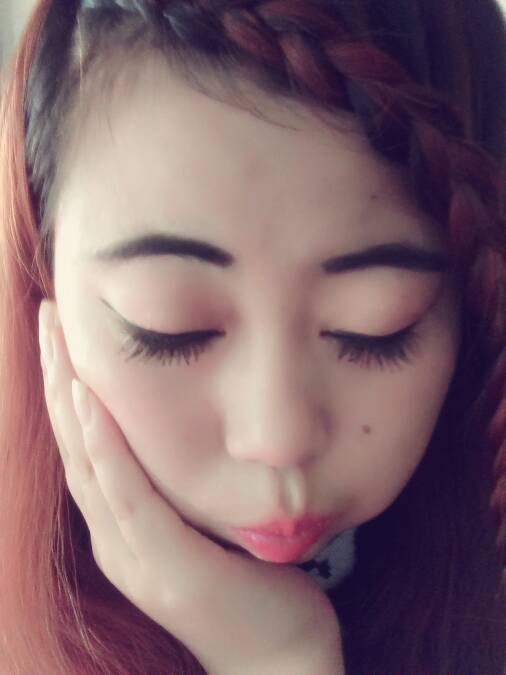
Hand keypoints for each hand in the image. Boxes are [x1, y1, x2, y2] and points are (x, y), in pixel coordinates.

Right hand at [39, 300, 344, 674]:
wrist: (279, 659)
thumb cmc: (251, 583)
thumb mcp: (206, 522)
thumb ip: (180, 485)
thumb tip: (184, 429)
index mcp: (125, 526)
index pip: (86, 447)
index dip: (67, 390)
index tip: (64, 333)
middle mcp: (117, 539)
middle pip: (73, 446)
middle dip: (55, 378)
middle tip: (46, 316)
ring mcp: (135, 556)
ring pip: (87, 464)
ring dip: (68, 399)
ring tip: (56, 341)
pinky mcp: (167, 566)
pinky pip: (127, 495)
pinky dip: (104, 447)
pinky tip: (90, 403)